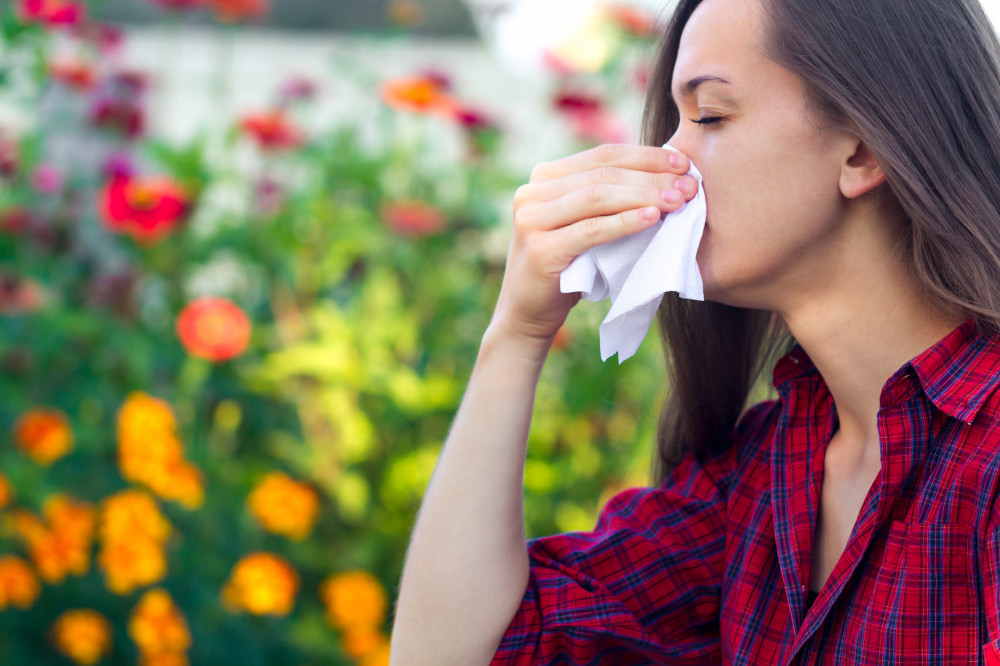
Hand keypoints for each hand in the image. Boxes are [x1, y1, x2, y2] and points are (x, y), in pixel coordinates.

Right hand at [489, 143, 698, 347]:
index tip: (683, 163)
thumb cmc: (567, 267)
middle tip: (689, 185)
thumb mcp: (582, 222)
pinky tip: (653, 218)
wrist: (528, 313)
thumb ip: (605, 197)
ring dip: (644, 196)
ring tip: (678, 201)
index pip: (603, 156)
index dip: (646, 156)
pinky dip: (625, 222)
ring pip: (598, 197)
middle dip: (652, 177)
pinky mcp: (541, 249)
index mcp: (544, 176)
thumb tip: (666, 176)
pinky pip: (592, 230)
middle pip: (604, 174)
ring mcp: (531, 219)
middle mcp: (532, 191)